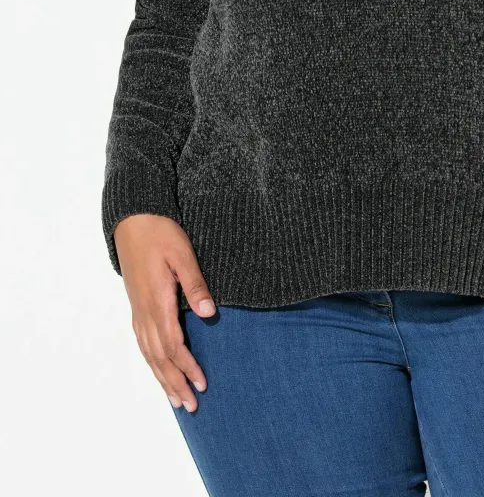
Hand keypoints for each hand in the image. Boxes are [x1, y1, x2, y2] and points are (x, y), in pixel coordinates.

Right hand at [113, 213, 216, 412]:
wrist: (133, 219)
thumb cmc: (161, 233)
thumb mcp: (183, 254)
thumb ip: (195, 284)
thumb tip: (209, 312)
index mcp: (158, 302)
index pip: (173, 345)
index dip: (188, 367)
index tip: (202, 385)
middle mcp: (145, 312)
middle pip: (159, 357)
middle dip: (175, 382)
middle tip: (191, 406)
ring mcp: (138, 309)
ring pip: (148, 353)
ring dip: (162, 377)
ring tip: (175, 399)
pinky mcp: (136, 305)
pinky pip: (142, 342)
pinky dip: (151, 361)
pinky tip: (157, 369)